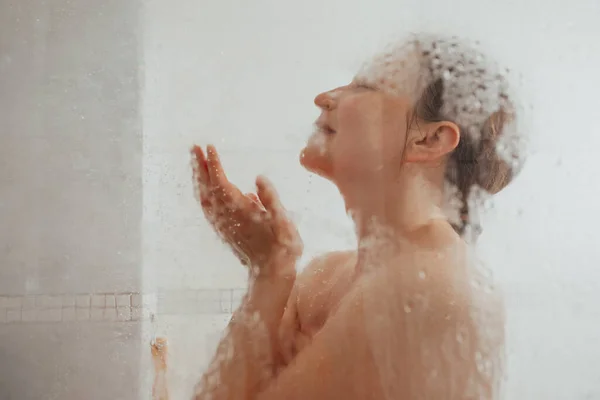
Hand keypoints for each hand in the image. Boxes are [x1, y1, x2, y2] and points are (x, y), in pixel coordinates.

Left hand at [190, 144, 301, 276]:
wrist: (271, 273)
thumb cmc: (281, 245)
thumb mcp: (282, 219)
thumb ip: (270, 197)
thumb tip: (258, 178)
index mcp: (239, 210)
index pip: (220, 182)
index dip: (214, 164)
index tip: (209, 147)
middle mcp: (226, 217)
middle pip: (207, 187)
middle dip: (200, 166)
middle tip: (193, 147)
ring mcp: (223, 224)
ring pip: (204, 198)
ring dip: (199, 179)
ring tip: (197, 162)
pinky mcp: (224, 231)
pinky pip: (207, 208)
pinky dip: (203, 193)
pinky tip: (205, 189)